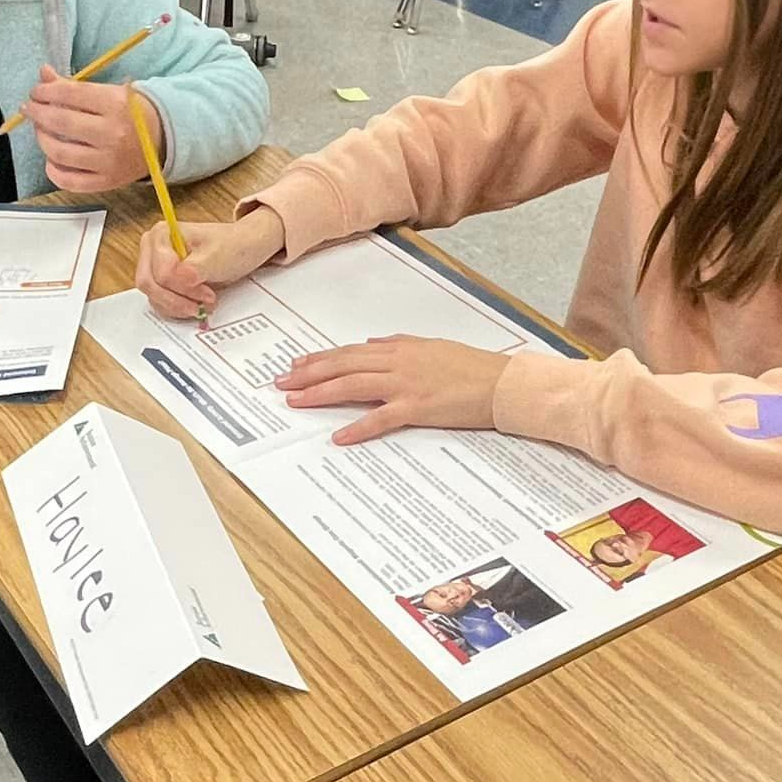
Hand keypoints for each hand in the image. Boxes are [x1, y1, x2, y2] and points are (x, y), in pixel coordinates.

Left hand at [22, 69, 160, 192]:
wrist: (162, 139)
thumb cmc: (131, 112)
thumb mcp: (108, 92)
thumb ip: (73, 85)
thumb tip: (43, 75)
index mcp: (116, 104)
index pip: (69, 94)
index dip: (45, 91)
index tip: (36, 91)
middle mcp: (113, 134)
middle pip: (61, 122)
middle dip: (37, 112)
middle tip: (29, 108)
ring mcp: (108, 161)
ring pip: (59, 152)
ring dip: (42, 138)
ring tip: (41, 130)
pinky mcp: (106, 182)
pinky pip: (69, 181)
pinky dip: (53, 169)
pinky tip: (51, 158)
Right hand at [136, 209, 285, 319]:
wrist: (244, 249)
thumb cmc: (232, 246)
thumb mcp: (216, 257)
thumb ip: (194, 269)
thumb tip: (180, 279)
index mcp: (161, 234)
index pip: (161, 271)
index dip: (183, 287)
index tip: (206, 291)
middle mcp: (153, 249)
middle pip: (150, 285)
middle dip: (178, 299)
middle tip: (203, 303)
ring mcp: (155, 267)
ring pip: (154, 297)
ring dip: (179, 306)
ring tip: (203, 302)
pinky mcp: (162, 283)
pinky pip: (161, 303)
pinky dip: (178, 308)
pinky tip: (196, 304)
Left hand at [274, 336, 511, 444]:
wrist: (500, 384)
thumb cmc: (471, 367)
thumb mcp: (432, 347)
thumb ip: (399, 345)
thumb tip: (372, 344)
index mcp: (400, 349)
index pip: (349, 352)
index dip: (319, 359)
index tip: (295, 364)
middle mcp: (397, 363)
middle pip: (343, 365)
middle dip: (308, 374)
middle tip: (282, 382)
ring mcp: (406, 385)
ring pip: (353, 385)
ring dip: (321, 393)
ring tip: (296, 400)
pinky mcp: (418, 408)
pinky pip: (381, 418)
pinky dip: (358, 427)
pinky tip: (339, 436)